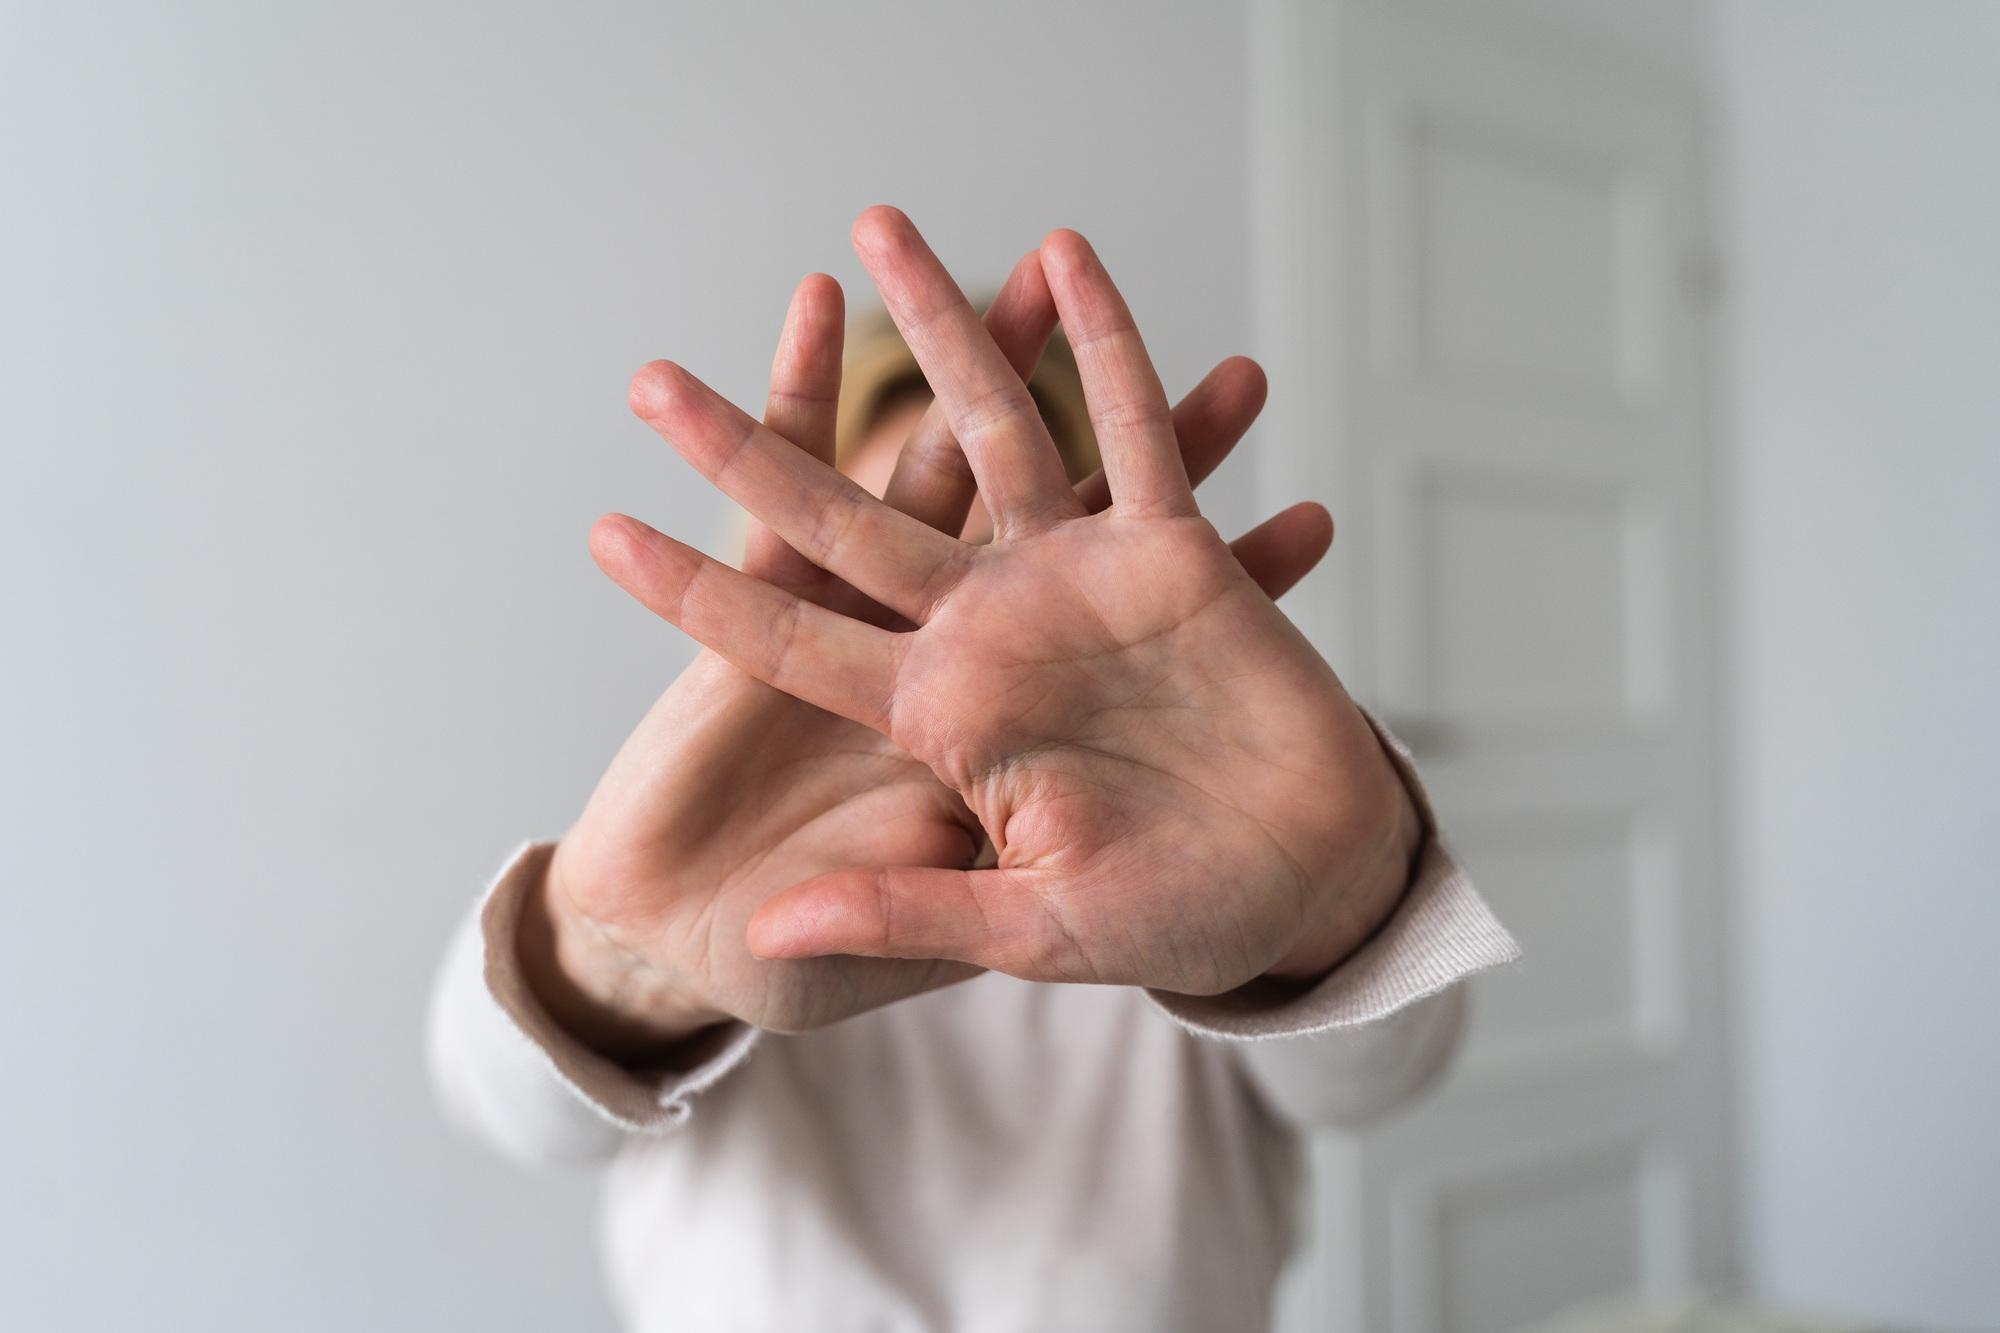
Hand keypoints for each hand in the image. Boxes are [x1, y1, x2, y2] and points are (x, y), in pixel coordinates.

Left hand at [593, 208, 1418, 1000]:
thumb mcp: (1032, 929)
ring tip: (884, 225)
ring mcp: (1078, 579)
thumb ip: (908, 909)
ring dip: (942, 331)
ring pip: (994, 427)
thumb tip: (769, 936)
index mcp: (940, 712)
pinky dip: (1109, 344)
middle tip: (651, 380)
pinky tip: (1073, 258)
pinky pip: (1136, 429)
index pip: (791, 636)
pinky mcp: (1174, 555)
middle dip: (747, 442)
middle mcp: (990, 628)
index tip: (603, 532)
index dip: (698, 589)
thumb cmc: (1173, 921)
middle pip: (847, 511)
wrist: (1303, 887)